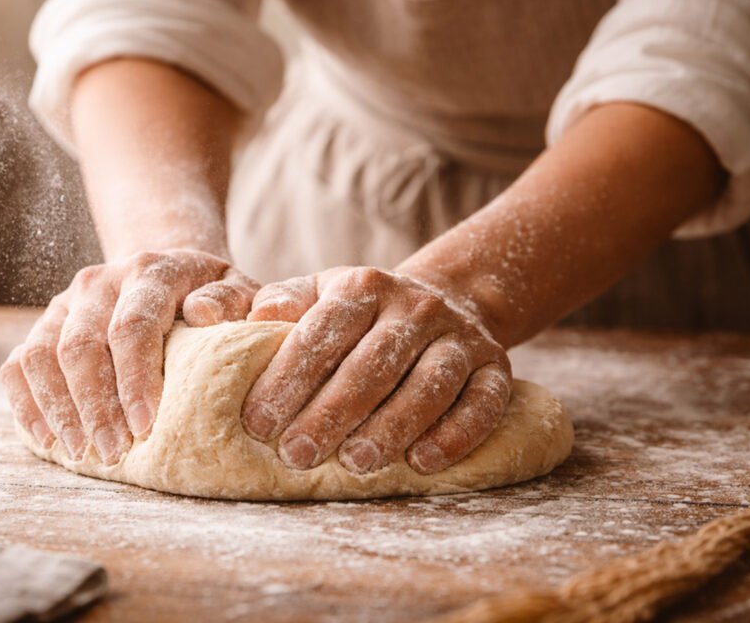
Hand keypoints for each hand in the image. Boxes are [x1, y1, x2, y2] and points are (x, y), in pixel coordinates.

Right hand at [0, 249, 258, 463]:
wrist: (170, 274)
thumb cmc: (213, 297)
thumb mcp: (240, 292)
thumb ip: (236, 301)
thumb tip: (205, 313)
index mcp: (150, 270)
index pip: (133, 325)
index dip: (135, 378)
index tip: (146, 427)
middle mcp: (100, 281)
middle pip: (81, 345)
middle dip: (95, 405)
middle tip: (114, 452)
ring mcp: (66, 303)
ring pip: (42, 354)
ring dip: (59, 410)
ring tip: (82, 454)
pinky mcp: (45, 324)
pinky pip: (19, 364)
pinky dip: (27, 404)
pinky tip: (48, 441)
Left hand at [241, 267, 511, 474]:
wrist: (445, 300)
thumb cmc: (361, 312)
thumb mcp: (320, 293)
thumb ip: (284, 303)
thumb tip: (253, 320)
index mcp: (364, 285)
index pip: (323, 331)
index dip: (288, 378)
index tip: (258, 422)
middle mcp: (415, 306)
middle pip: (372, 364)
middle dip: (330, 413)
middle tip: (296, 455)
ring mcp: (460, 336)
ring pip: (428, 384)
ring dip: (391, 428)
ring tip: (355, 464)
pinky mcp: (496, 367)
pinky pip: (483, 402)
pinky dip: (455, 434)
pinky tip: (422, 463)